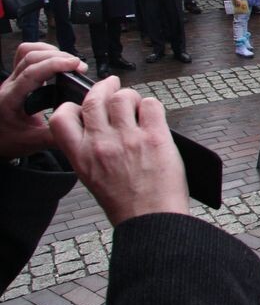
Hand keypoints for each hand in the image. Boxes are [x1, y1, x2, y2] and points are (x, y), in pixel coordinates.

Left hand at [0, 43, 86, 159]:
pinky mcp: (18, 78)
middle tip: (78, 66)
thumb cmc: (7, 141)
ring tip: (68, 62)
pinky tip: (56, 61)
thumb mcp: (32, 142)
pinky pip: (27, 55)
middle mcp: (9, 85)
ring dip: (51, 52)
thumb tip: (79, 127)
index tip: (75, 65)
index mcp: (10, 99)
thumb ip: (55, 136)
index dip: (55, 64)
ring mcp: (12, 80)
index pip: (32, 72)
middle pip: (31, 56)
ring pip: (27, 52)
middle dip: (58, 56)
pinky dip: (44, 53)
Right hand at [49, 76, 189, 225]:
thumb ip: (90, 151)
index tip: (82, 105)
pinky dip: (152, 106)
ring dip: (130, 97)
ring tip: (137, 106)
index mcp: (81, 156)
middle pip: (94, 99)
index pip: (60, 118)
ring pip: (123, 97)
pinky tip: (153, 117)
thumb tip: (99, 126)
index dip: (71, 106)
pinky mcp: (154, 137)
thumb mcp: (92, 178)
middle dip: (104, 87)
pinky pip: (151, 104)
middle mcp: (101, 144)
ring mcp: (128, 138)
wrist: (152, 220)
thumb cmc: (126, 203)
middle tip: (112, 84)